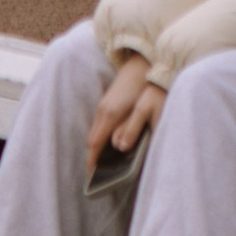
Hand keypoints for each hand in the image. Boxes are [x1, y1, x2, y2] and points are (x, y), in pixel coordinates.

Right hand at [86, 54, 164, 171]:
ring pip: (96, 130)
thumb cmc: (144, 86)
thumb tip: (118, 147)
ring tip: (106, 161)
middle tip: (99, 173)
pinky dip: (102, 135)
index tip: (91, 176)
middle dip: (94, 156)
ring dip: (98, 145)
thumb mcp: (140, 111)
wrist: (142, 60)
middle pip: (92, 139)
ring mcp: (104, 104)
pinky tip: (112, 141)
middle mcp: (102, 110)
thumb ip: (128, 129)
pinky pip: (100, 123)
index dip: (92, 161)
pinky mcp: (108, 100)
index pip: (94, 144)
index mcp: (109, 114)